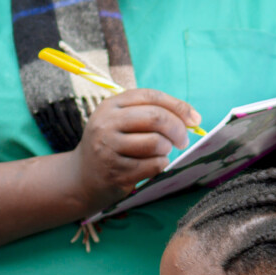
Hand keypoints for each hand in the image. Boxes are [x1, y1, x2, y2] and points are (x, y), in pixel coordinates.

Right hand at [68, 89, 201, 211]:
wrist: (80, 178)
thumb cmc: (111, 146)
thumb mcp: (119, 122)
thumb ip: (149, 113)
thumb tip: (192, 118)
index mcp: (110, 106)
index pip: (151, 97)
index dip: (178, 106)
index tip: (194, 119)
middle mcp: (106, 124)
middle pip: (156, 118)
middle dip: (178, 129)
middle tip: (183, 140)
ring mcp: (108, 149)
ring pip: (156, 142)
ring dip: (166, 149)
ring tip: (161, 153)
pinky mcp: (115, 172)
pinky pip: (152, 165)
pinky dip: (160, 165)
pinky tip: (153, 165)